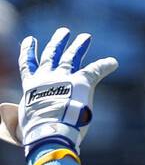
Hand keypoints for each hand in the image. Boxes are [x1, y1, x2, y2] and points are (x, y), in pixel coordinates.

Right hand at [0, 27, 117, 153]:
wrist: (50, 130)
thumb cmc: (36, 133)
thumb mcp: (20, 124)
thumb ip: (16, 119)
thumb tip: (8, 116)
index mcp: (31, 86)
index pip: (28, 64)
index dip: (29, 51)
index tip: (31, 41)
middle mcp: (46, 77)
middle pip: (53, 55)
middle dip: (59, 42)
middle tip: (65, 31)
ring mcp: (64, 78)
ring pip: (72, 57)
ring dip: (79, 46)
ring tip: (86, 37)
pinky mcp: (82, 82)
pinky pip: (96, 70)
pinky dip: (106, 65)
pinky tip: (114, 62)